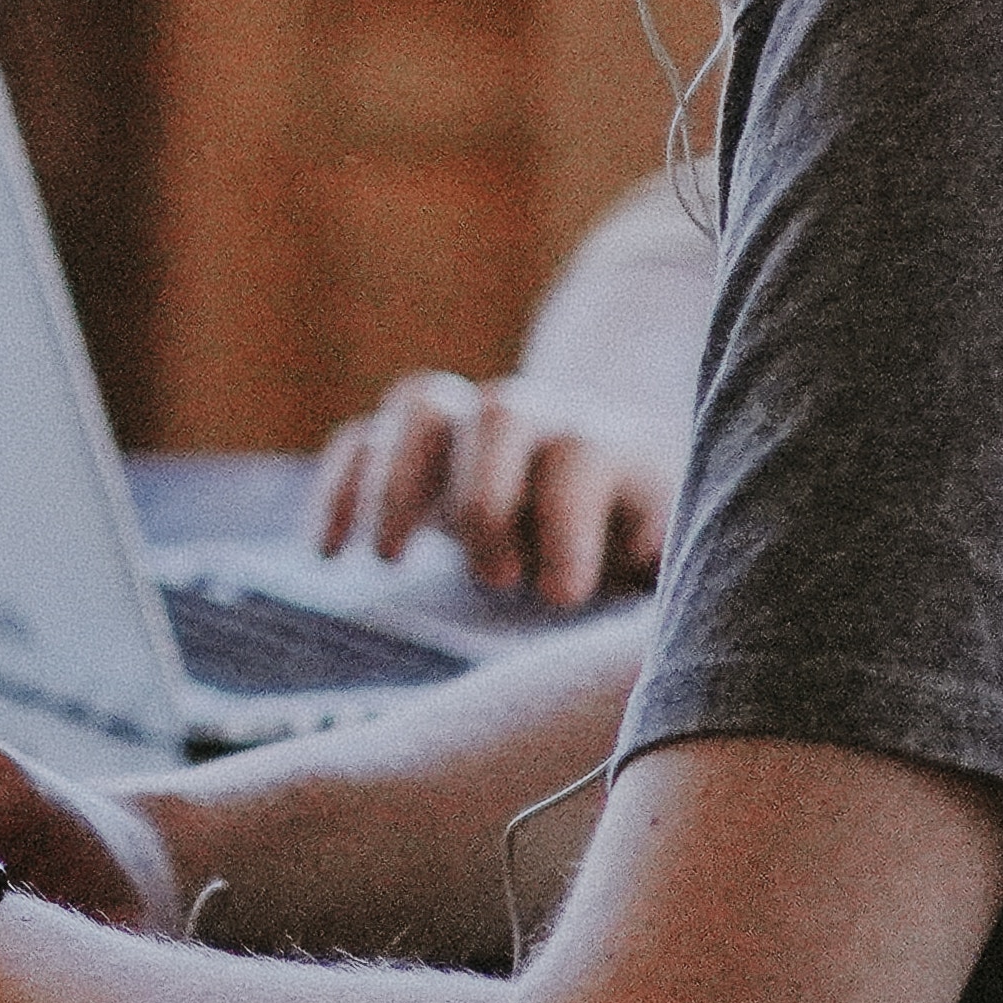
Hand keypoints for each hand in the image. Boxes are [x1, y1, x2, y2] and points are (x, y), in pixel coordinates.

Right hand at [304, 366, 677, 610]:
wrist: (613, 462)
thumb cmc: (646, 532)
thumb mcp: (676, 554)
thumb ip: (672, 573)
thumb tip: (660, 590)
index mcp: (609, 446)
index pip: (581, 459)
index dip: (566, 523)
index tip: (560, 598)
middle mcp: (537, 418)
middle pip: (501, 414)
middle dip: (485, 499)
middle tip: (497, 579)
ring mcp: (468, 421)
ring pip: (420, 403)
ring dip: (397, 480)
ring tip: (389, 561)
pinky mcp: (415, 446)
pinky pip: (361, 439)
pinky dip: (338, 489)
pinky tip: (327, 552)